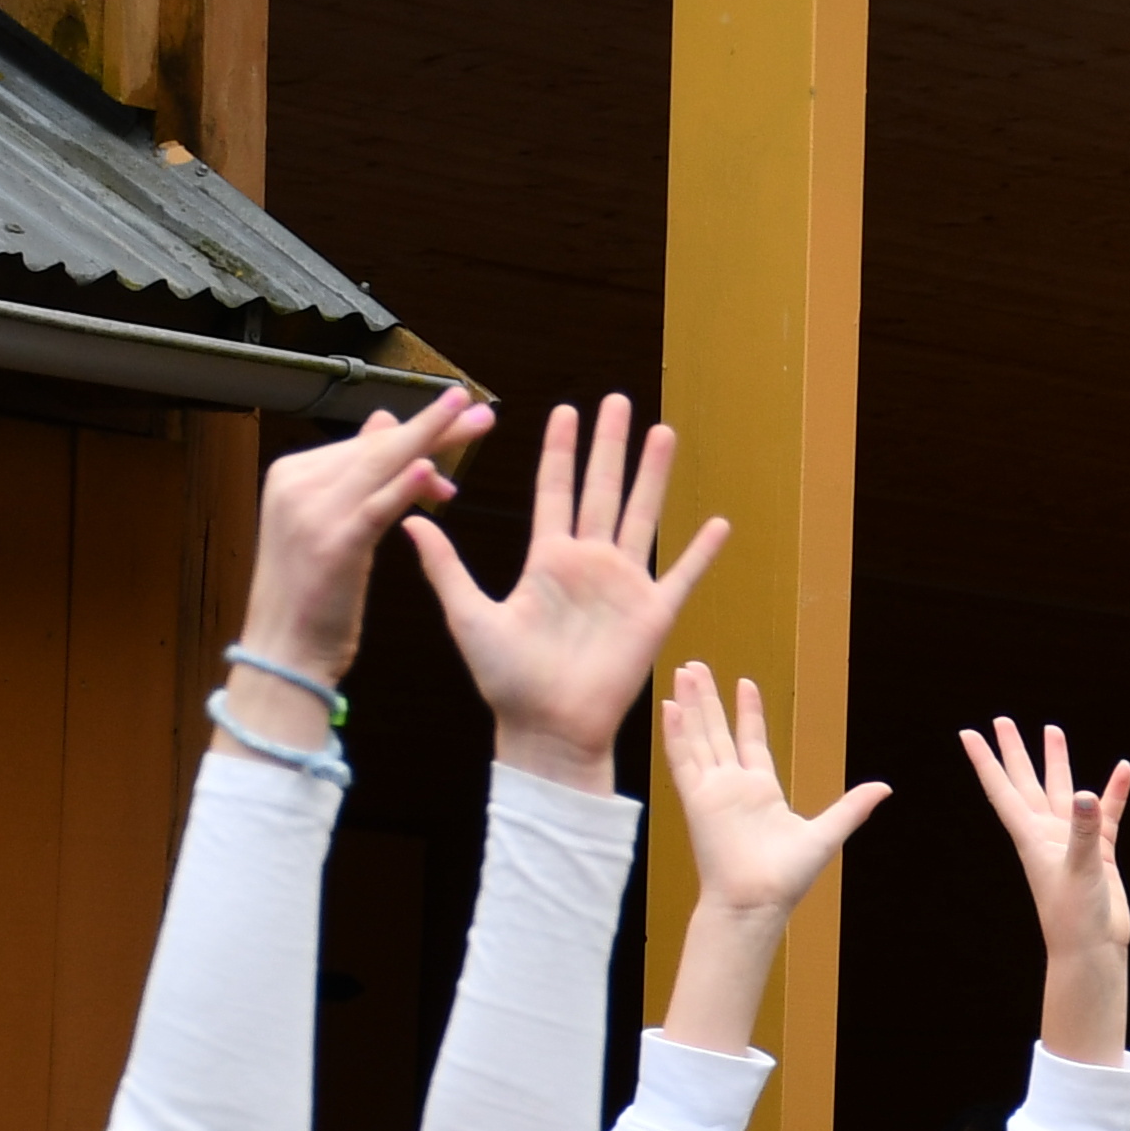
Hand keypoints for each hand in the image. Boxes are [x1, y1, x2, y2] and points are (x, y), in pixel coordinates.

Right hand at [227, 388, 485, 730]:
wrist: (284, 650)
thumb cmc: (314, 593)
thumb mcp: (331, 522)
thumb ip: (357, 472)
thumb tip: (385, 421)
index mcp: (293, 474)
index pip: (366, 444)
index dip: (418, 433)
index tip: (461, 415)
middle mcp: (296, 483)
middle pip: (378, 448)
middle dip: (433, 427)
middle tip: (479, 409)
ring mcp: (310, 511)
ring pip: (380, 467)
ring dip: (430, 441)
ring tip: (472, 420)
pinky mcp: (331, 544)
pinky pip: (373, 508)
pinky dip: (402, 488)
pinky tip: (430, 470)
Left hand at [414, 396, 725, 784]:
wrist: (546, 729)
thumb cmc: (505, 681)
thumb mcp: (467, 615)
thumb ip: (446, 566)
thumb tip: (409, 518)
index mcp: (546, 561)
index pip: (555, 491)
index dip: (560, 451)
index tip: (565, 410)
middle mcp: (587, 565)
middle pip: (603, 490)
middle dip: (609, 445)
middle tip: (617, 401)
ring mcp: (623, 587)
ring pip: (643, 516)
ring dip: (654, 475)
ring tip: (663, 432)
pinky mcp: (651, 615)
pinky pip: (681, 575)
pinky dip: (701, 552)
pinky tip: (720, 524)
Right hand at [655, 665, 886, 922]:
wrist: (758, 901)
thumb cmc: (787, 877)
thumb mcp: (827, 833)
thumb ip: (852, 807)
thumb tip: (884, 788)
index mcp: (761, 791)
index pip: (751, 741)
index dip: (748, 713)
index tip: (745, 684)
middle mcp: (733, 786)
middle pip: (718, 732)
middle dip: (709, 699)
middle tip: (697, 666)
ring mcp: (712, 790)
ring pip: (698, 737)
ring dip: (691, 705)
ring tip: (683, 672)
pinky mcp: (696, 799)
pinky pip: (683, 760)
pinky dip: (677, 734)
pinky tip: (670, 707)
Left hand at [956, 719, 1129, 982]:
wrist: (1093, 948)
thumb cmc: (1075, 916)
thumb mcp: (1080, 870)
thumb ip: (1083, 830)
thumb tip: (1086, 793)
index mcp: (1032, 837)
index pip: (1003, 790)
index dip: (985, 761)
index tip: (969, 734)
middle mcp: (1048, 834)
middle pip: (1027, 782)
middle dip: (1015, 752)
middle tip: (1002, 721)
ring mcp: (1072, 841)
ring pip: (1063, 791)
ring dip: (1058, 763)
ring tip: (1053, 731)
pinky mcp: (1098, 852)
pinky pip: (1106, 814)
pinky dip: (1113, 793)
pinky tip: (1122, 771)